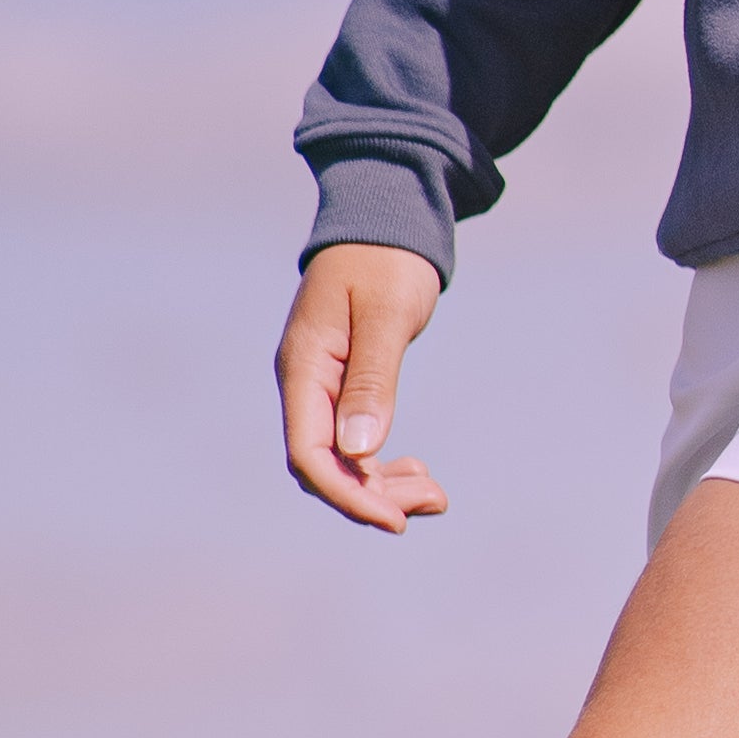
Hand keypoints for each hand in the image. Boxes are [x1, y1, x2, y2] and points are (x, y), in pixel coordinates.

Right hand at [277, 244, 450, 530]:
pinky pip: (352, 442)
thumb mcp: (385, 316)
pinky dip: (382, 465)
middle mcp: (303, 384)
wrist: (384, 217)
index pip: (308, 455)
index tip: (396, 521)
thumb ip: (371, 381)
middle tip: (435, 499)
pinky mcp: (340, 385)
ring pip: (340, 461)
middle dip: (372, 496)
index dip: (348, 496)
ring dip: (382, 485)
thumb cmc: (386, 259)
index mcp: (303, 368)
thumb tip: (359, 450)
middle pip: (323, 467)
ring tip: (435, 493)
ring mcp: (319, 386)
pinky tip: (417, 470)